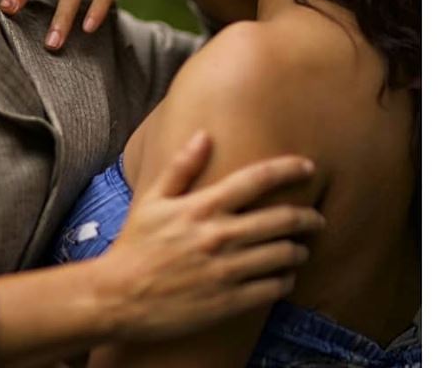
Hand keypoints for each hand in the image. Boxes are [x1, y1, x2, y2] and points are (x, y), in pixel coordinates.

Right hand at [95, 132, 323, 341]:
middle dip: (307, 217)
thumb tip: (204, 135)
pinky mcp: (229, 301)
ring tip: (300, 249)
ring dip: (298, 250)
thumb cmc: (136, 245)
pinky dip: (285, 281)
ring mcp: (227, 270)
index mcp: (203, 207)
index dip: (287, 169)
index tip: (309, 167)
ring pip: (282, 255)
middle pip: (280, 219)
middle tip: (316, 219)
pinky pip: (272, 289)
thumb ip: (180, 167)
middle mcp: (220, 235)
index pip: (256, 180)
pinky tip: (284, 277)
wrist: (121, 297)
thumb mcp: (153, 200)